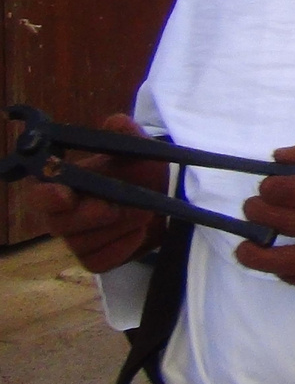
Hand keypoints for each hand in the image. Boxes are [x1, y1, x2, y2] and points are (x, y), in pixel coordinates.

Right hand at [22, 115, 168, 273]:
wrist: (164, 198)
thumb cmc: (140, 170)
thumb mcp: (138, 148)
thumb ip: (126, 133)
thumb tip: (115, 122)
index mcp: (63, 184)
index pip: (40, 194)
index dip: (48, 197)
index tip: (65, 195)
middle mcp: (62, 215)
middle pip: (60, 224)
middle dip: (90, 215)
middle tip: (115, 206)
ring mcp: (77, 239)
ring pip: (84, 243)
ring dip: (117, 227)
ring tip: (144, 211)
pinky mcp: (95, 258)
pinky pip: (100, 261)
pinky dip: (122, 247)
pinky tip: (139, 232)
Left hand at [236, 137, 294, 289]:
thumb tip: (278, 157)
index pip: (291, 191)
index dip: (269, 188)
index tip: (267, 185)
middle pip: (286, 223)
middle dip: (259, 213)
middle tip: (253, 208)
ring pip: (291, 262)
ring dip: (260, 258)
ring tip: (244, 249)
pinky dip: (288, 276)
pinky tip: (278, 266)